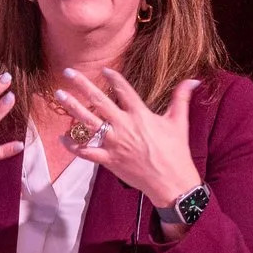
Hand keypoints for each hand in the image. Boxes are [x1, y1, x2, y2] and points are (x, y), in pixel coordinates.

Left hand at [55, 69, 202, 208]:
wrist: (171, 182)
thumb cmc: (176, 152)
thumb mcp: (179, 122)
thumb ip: (181, 98)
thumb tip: (193, 79)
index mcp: (141, 115)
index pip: (124, 90)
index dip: (113, 78)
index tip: (104, 69)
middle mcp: (124, 126)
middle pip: (99, 101)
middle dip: (82, 85)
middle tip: (67, 72)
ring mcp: (114, 143)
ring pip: (88, 122)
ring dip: (72, 107)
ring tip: (59, 95)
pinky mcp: (109, 160)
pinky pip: (87, 151)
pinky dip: (73, 145)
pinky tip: (62, 137)